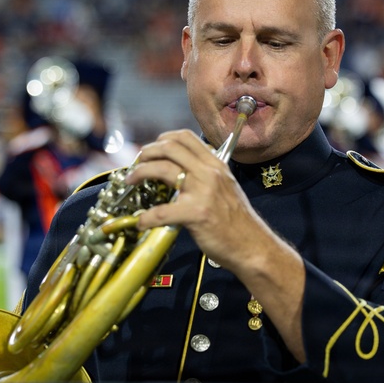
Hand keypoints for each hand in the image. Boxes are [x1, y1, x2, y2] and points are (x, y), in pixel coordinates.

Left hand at [125, 130, 262, 272]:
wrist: (252, 245)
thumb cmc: (237, 221)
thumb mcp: (225, 187)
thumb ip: (206, 175)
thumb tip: (180, 170)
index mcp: (215, 164)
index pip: (185, 137)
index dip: (162, 139)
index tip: (151, 149)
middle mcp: (209, 172)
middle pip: (169, 147)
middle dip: (146, 152)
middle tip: (136, 163)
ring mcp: (203, 191)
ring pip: (162, 169)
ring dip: (140, 173)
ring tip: (131, 181)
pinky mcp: (196, 214)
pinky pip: (162, 211)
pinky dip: (146, 217)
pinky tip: (141, 222)